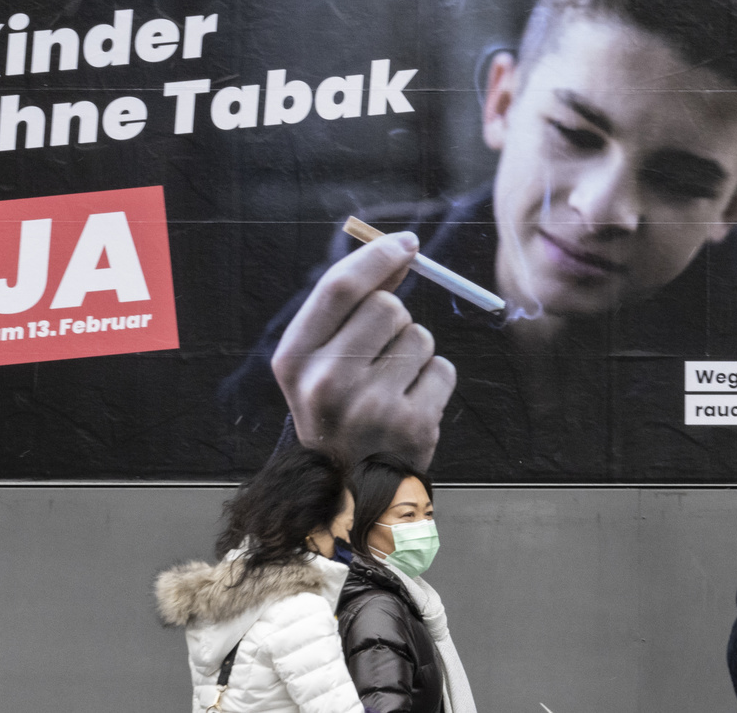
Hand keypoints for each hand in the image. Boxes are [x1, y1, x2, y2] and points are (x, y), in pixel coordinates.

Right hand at [271, 232, 455, 469]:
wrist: (351, 492)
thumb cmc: (338, 413)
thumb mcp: (318, 364)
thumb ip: (347, 309)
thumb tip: (397, 251)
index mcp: (294, 361)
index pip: (339, 287)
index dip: (377, 257)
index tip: (406, 243)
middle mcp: (327, 383)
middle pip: (388, 306)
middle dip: (395, 321)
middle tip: (380, 356)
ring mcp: (371, 407)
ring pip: (420, 336)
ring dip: (415, 354)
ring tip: (392, 389)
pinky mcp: (412, 426)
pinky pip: (442, 369)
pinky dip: (434, 382)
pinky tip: (411, 407)